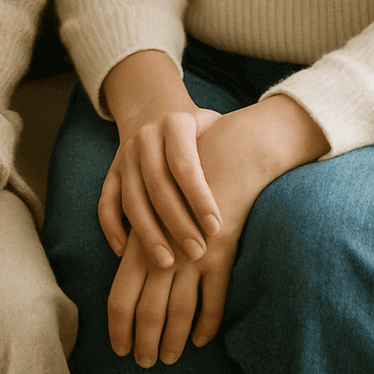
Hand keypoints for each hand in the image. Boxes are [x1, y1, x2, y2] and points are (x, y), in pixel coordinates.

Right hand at [101, 51, 222, 268]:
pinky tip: (126, 253)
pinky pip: (106, 203)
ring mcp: (124, 154)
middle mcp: (146, 137)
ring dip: (147, 233)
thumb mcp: (215, 128)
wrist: (155, 110)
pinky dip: (113, 228)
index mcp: (175, 123)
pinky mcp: (111, 171)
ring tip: (166, 263)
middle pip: (157, 184)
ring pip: (130, 198)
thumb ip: (230, 149)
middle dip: (176, 222)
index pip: (184, 162)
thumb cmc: (200, 132)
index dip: (199, 196)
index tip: (217, 228)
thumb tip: (268, 168)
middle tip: (196, 253)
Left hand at [107, 97, 329, 363]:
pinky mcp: (222, 249)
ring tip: (170, 356)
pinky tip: (204, 339)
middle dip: (144, 340)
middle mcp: (163, 247)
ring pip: (180, 310)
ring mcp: (193, 251)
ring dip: (175, 338)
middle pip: (148, 308)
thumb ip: (138, 228)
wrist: (228, 146)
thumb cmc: (185, 172)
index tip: (119, 347)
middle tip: (144, 362)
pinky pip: (214, 297)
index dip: (119, 324)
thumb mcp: (152, 197)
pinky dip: (208, 322)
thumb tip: (122, 255)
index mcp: (140, 234)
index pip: (120, 292)